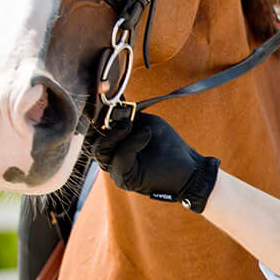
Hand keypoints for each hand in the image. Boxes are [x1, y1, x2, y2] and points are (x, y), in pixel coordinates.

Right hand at [90, 113, 219, 210]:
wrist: (188, 167)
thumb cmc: (168, 146)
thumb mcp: (147, 123)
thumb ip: (128, 117)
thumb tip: (112, 106)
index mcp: (114, 145)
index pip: (93, 132)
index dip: (95, 116)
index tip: (104, 100)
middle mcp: (110, 159)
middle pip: (92, 141)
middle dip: (101, 125)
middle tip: (120, 114)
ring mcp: (116, 170)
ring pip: (101, 150)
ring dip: (116, 134)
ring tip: (133, 124)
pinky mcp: (125, 178)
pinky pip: (119, 158)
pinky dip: (132, 143)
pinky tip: (146, 134)